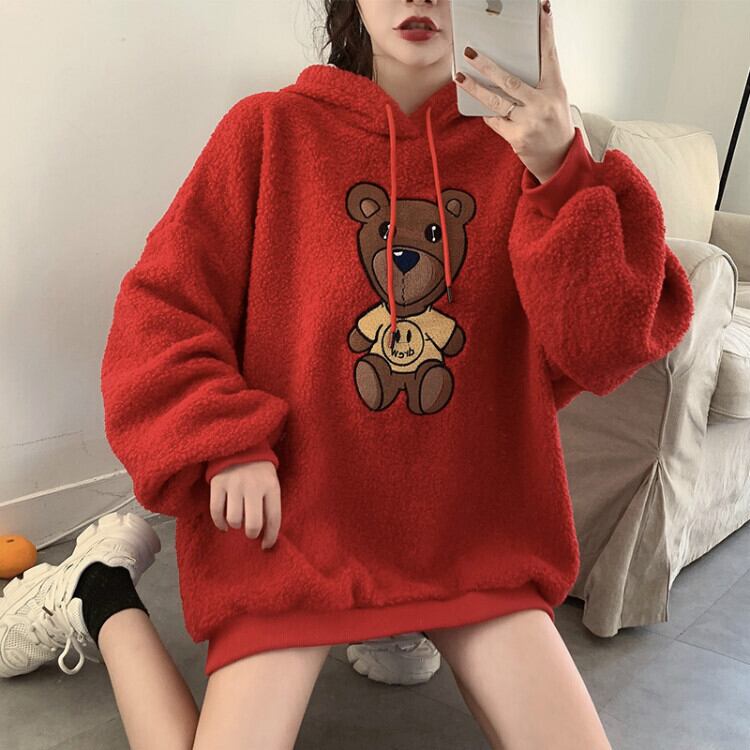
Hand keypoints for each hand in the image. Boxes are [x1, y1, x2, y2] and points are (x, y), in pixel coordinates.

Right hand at [209, 460, 280, 548]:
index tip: (266, 546)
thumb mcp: (271, 482)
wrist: (241, 445)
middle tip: (251, 532)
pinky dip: (219, 523)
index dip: (270, 537)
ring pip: (234, 519)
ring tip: (238, 520)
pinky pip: (216, 511)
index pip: (274, 518)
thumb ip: (270, 504)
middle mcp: (253, 486)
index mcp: (271, 486)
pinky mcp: (218, 483)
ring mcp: (234, 484)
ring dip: (236, 525)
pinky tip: (224, 525)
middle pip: (253, 524)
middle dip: (252, 533)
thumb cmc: (259, 470)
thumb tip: (266, 534)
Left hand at [454, 0, 574, 183]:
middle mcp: (542, 105)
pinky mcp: (516, 138)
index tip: (542, 9)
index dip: (546, 31)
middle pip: (510, 81)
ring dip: (475, 88)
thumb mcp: (554, 99)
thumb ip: (538, 83)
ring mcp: (528, 122)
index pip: (549, 55)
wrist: (558, 159)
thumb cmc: (554, 124)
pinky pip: (494, 120)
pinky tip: (479, 105)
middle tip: (471, 53)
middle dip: (488, 66)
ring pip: (496, 101)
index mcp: (554, 89)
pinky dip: (487, 112)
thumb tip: (510, 67)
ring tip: (460, 77)